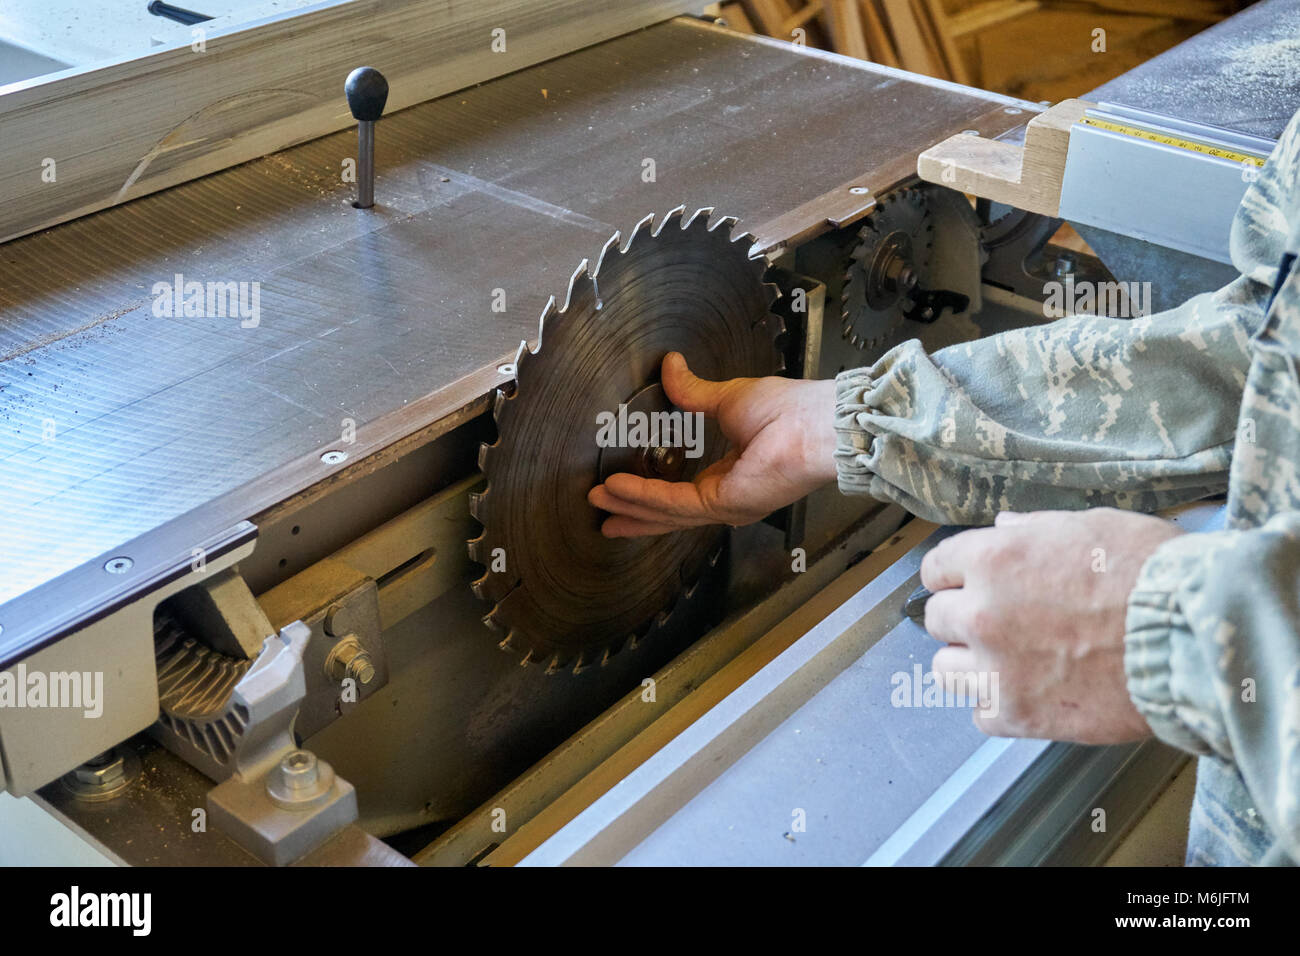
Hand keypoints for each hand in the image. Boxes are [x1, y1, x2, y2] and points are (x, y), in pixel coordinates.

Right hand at [587, 352, 837, 536]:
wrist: (817, 423)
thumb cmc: (790, 410)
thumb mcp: (728, 398)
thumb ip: (693, 393)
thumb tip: (671, 366)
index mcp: (731, 477)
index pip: (682, 494)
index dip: (649, 494)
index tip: (620, 488)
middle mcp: (728, 499)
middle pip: (669, 514)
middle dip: (633, 513)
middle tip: (601, 510)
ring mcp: (727, 506)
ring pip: (667, 513)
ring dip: (630, 505)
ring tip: (599, 500)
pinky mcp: (725, 504)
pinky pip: (675, 502)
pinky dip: (645, 496)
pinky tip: (620, 488)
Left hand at [920, 508, 1183, 743]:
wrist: (1192, 641)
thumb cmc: (1152, 576)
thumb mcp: (1090, 526)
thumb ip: (1034, 531)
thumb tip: (1004, 529)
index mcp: (992, 560)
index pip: (936, 569)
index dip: (955, 576)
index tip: (968, 584)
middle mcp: (981, 613)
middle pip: (936, 619)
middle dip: (963, 618)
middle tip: (1000, 623)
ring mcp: (995, 668)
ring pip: (946, 669)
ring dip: (971, 663)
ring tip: (1010, 662)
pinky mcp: (1018, 715)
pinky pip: (981, 713)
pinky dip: (1000, 705)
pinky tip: (1031, 692)